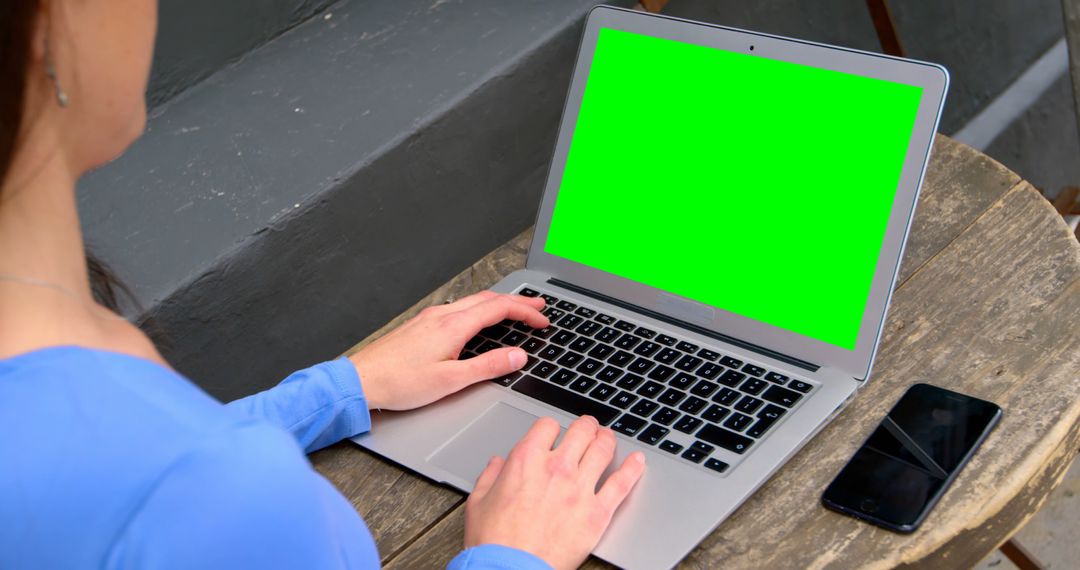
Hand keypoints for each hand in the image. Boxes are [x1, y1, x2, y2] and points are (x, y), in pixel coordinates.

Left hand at [349, 291, 547, 409]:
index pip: (499, 309)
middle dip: (517, 301)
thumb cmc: (400, 383)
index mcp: (454, 326)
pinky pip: (458, 308)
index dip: (526, 312)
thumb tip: (517, 356)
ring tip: (515, 310)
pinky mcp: (421, 325)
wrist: (362, 380)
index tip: (543, 320)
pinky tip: (478, 319)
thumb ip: (487, 367)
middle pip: (488, 299)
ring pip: (473, 301)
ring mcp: (430, 318)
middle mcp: (442, 316)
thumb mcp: (451, 381)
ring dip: (498, 303)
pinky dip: (479, 309)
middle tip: (539, 306)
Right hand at [463, 416, 646, 569]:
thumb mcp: (479, 502)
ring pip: (603, 450)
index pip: (547, 426)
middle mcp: (557, 469)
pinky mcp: (597, 513)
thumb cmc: (494, 542)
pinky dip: (633, 469)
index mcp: (526, 461)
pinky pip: (622, 484)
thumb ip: (490, 477)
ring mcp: (579, 489)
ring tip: (608, 438)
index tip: (554, 433)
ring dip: (607, 439)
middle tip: (589, 427)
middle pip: (581, 431)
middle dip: (586, 426)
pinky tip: (638, 461)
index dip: (551, 427)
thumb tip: (496, 464)